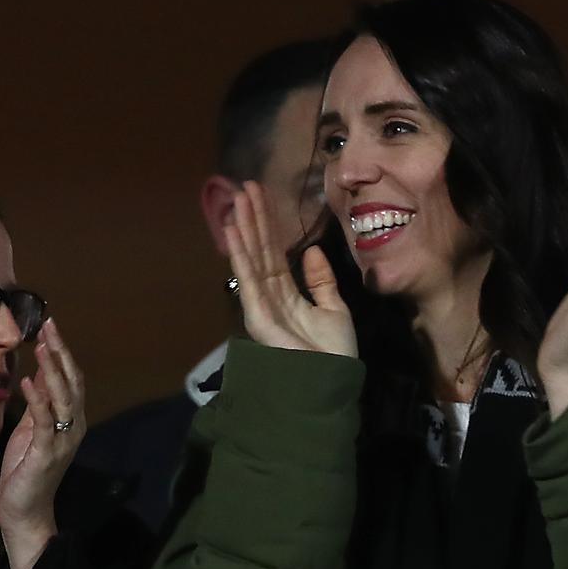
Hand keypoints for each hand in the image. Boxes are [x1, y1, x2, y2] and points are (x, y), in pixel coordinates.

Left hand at [0, 317, 84, 568]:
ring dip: (52, 370)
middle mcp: (73, 426)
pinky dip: (37, 399)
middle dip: (60, 352)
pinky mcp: (46, 452)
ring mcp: (62, 439)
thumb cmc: (26, 470)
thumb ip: (39, 403)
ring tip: (41, 346)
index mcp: (71, 419)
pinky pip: (44, 421)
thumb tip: (39, 372)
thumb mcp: (32, 429)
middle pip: (71, 382)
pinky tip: (27, 381)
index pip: (71, 378)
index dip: (62, 352)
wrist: (25, 511)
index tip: (49, 326)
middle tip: (49, 325)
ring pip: (62, 397)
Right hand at [225, 181, 356, 357]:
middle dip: (253, 219)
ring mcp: (261, 305)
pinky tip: (234, 231)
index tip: (262, 197)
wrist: (331, 381)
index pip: (275, 253)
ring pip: (252, 259)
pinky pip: (248, 279)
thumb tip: (311, 251)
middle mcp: (271, 296)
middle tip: (245, 187)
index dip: (269, 226)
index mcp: (288, 294)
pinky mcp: (257, 315)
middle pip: (260, 251)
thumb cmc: (334, 353)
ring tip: (236, 200)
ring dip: (243, 228)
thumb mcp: (334, 308)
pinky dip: (240, 254)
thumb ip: (322, 281)